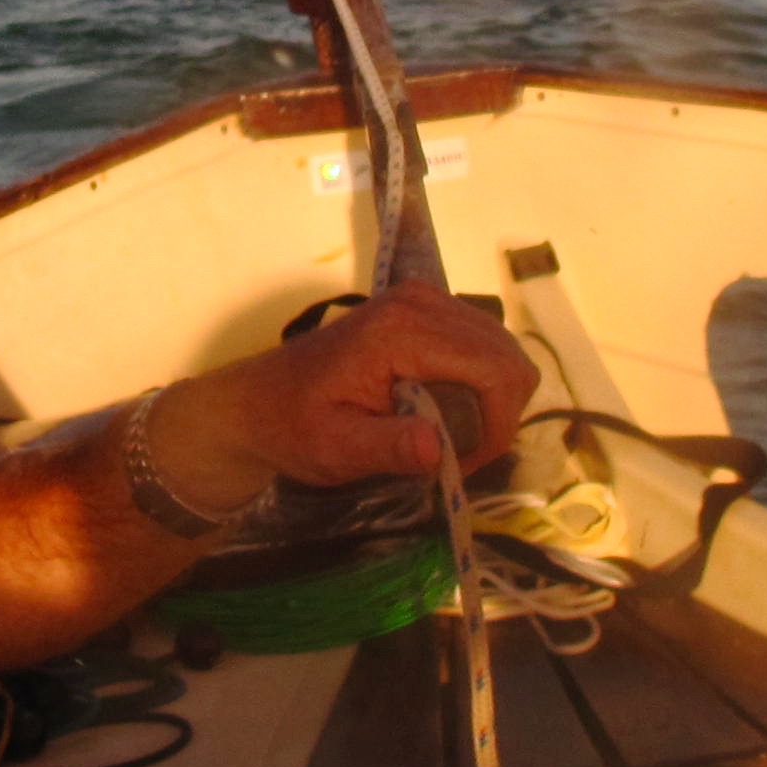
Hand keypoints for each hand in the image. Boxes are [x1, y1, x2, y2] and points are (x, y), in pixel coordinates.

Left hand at [167, 287, 540, 503]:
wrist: (258, 400)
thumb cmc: (293, 426)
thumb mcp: (336, 448)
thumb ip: (387, 446)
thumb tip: (436, 449)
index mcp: (402, 332)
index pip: (495, 370)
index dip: (497, 425)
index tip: (465, 466)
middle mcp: (422, 303)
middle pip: (508, 358)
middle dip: (499, 416)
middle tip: (461, 459)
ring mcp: (424, 300)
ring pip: (502, 351)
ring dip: (493, 402)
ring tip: (454, 441)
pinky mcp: (424, 309)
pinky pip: (481, 345)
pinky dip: (481, 384)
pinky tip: (449, 415)